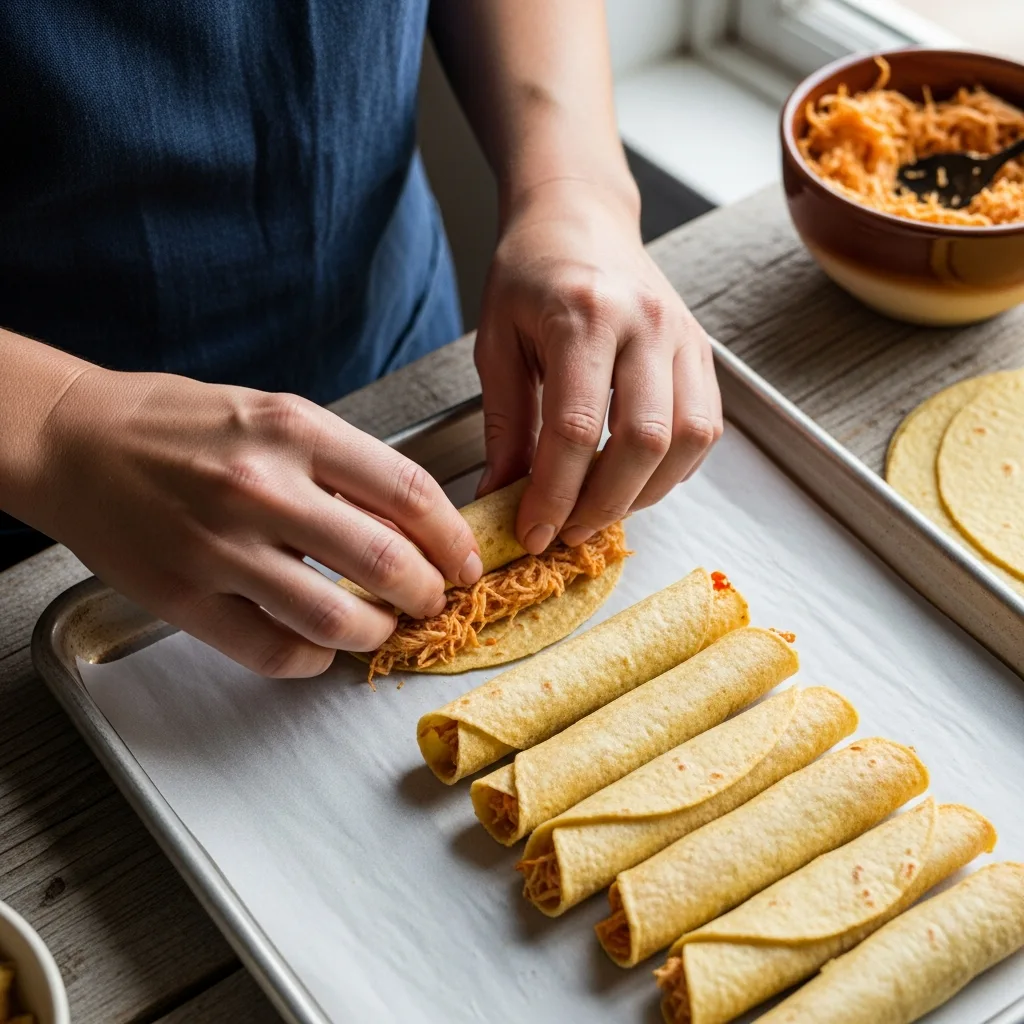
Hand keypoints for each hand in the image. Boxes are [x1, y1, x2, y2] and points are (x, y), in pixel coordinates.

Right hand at [33, 370, 481, 676]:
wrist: (73, 441)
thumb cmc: (177, 424)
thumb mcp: (271, 414)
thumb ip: (340, 464)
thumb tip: (409, 524)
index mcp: (294, 429)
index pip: (408, 492)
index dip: (453, 537)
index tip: (465, 561)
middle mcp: (261, 487)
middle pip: (385, 562)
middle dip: (428, 593)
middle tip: (432, 601)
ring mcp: (220, 547)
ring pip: (335, 619)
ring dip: (376, 634)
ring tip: (382, 628)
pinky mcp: (183, 597)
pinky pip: (271, 652)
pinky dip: (311, 662)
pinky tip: (318, 651)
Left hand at [474, 178, 722, 552]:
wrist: (580, 217)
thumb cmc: (530, 275)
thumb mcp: (497, 344)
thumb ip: (504, 425)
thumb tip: (501, 499)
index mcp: (583, 314)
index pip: (574, 428)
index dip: (554, 494)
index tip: (533, 533)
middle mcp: (645, 322)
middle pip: (643, 440)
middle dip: (604, 504)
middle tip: (568, 531)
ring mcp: (683, 335)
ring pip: (688, 439)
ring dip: (645, 492)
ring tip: (601, 510)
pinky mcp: (701, 351)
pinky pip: (706, 427)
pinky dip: (674, 469)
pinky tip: (636, 479)